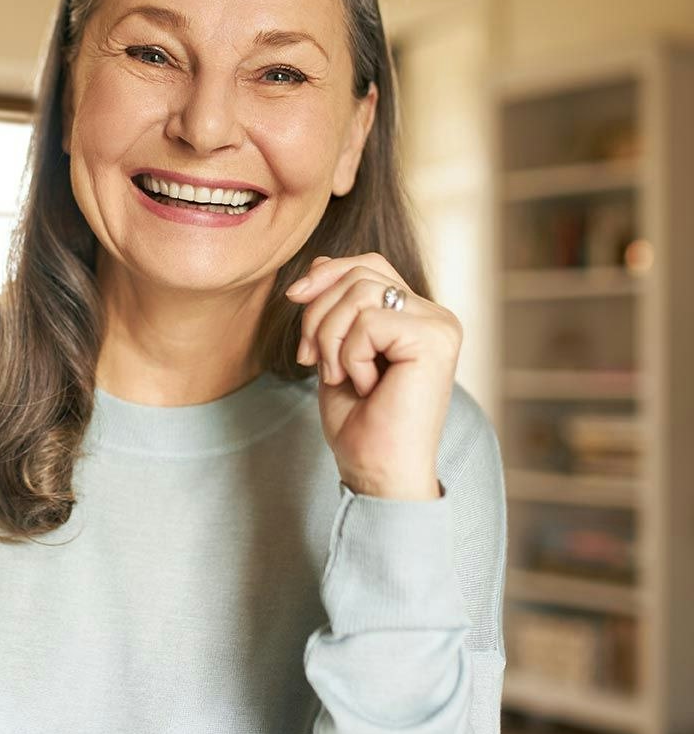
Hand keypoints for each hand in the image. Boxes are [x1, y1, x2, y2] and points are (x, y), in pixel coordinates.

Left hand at [285, 253, 461, 499]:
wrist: (376, 472)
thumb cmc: (359, 423)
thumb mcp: (335, 351)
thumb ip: (335, 308)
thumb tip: (320, 261)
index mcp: (416, 315)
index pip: (368, 265)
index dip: (325, 274)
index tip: (293, 298)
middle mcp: (435, 316)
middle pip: (359, 274)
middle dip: (318, 313)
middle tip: (313, 360)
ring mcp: (439, 326)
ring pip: (360, 292)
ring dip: (330, 338)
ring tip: (341, 376)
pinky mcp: (435, 340)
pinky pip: (370, 321)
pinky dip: (351, 355)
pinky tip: (367, 386)